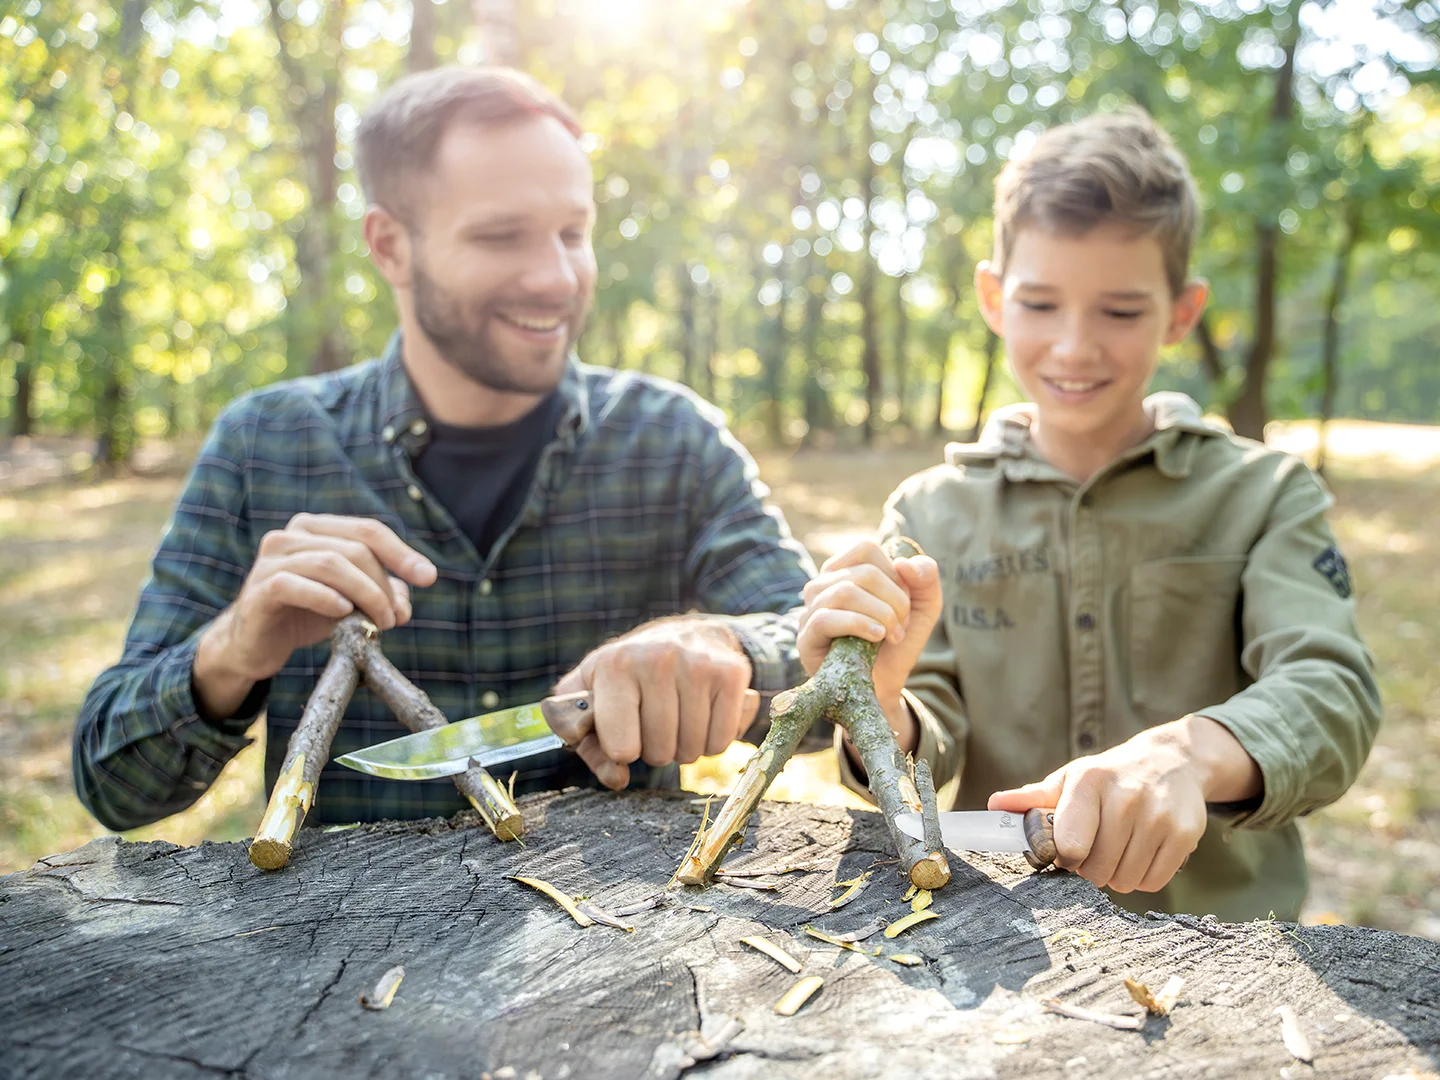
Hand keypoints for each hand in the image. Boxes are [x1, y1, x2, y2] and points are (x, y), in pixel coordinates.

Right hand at [194, 514, 437, 718]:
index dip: (402, 553)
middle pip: (355, 548)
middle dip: (384, 584)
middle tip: (397, 617)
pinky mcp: (258, 589)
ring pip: (330, 563)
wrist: (254, 644)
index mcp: (315, 529)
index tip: (428, 578)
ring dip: (365, 594)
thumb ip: (379, 595)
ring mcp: (270, 560)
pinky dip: (325, 598)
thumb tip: (406, 603)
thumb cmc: (305, 615)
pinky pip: (295, 584)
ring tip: (379, 622)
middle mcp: (290, 535)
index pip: (368, 530)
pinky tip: (343, 613)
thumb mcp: (350, 602)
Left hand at [552, 618, 759, 789]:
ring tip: (678, 717)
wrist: (685, 634)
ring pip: (692, 750)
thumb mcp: (591, 695)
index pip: (620, 748)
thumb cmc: (630, 674)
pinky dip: (712, 740)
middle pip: (659, 752)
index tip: (623, 732)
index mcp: (614, 666)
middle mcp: (658, 659)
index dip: (622, 751)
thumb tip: (617, 778)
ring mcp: (698, 665)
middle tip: (654, 723)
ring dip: (684, 747)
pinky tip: (703, 715)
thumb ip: (584, 740)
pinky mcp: (731, 673)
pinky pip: (722, 741)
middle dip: (655, 750)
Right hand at [797, 540, 941, 747]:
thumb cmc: (897, 644)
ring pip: (844, 591)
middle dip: (894, 600)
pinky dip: (859, 624)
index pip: (866, 550)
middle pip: (862, 572)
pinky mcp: (806, 638)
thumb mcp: (924, 609)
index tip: (904, 604)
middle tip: (901, 627)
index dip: (893, 575)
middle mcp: (822, 586)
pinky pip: (825, 618)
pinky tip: (877, 638)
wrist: (883, 688)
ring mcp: (809, 610)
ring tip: (891, 636)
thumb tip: (904, 562)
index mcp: (845, 571)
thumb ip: (926, 579)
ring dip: (881, 614)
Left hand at [987, 715, 1261, 893]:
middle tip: (1096, 847)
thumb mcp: (1070, 780)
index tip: (1067, 850)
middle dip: (1090, 868)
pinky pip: (1153, 882)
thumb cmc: (1109, 778)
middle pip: (1096, 869)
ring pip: (1124, 880)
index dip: (1064, 857)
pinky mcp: (1185, 833)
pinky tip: (1141, 852)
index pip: (1069, 844)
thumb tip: (994, 806)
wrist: (1171, 762)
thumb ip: (1033, 798)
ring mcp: (1159, 816)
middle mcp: (1126, 797)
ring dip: (1116, 874)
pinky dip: (1143, 877)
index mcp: (1088, 782)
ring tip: (1119, 848)